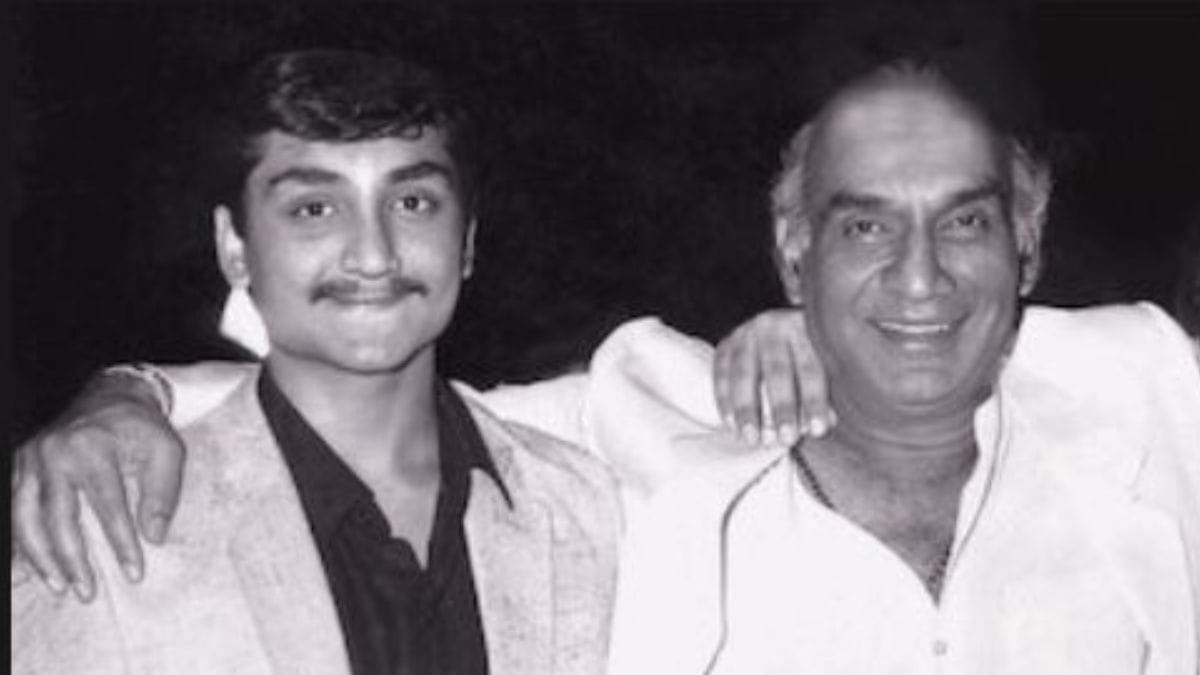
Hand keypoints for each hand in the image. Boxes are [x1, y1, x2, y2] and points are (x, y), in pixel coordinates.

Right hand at [11, 370, 184, 601]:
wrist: (112, 394)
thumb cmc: (143, 428)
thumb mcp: (167, 450)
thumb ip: (164, 492)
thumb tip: (154, 536)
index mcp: (93, 446)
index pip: (107, 505)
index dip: (121, 542)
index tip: (134, 572)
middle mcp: (55, 453)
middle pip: (58, 516)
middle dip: (72, 559)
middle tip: (87, 592)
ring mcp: (32, 458)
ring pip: (26, 517)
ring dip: (40, 557)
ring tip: (59, 586)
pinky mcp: (21, 465)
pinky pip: (15, 509)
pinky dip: (22, 541)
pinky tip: (32, 567)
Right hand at [714, 308, 834, 445]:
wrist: (776, 332)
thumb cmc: (805, 357)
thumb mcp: (821, 367)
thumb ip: (825, 393)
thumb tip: (828, 421)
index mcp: (804, 328)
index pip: (811, 368)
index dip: (815, 401)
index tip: (817, 431)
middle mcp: (773, 326)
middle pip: (777, 371)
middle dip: (782, 408)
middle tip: (786, 439)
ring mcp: (745, 334)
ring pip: (744, 375)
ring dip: (747, 410)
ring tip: (752, 439)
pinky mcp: (725, 345)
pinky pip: (721, 375)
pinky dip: (724, 402)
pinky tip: (731, 426)